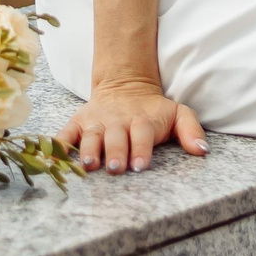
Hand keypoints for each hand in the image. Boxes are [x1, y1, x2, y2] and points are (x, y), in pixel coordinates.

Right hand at [56, 77, 207, 173]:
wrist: (125, 86)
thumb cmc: (154, 110)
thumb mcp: (178, 113)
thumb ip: (191, 130)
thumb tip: (202, 151)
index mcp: (142, 121)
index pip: (142, 135)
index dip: (141, 149)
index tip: (140, 165)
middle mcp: (118, 121)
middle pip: (116, 137)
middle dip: (115, 152)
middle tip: (115, 168)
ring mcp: (97, 122)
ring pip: (92, 136)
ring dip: (90, 150)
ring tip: (89, 164)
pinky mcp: (79, 122)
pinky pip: (66, 133)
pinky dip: (58, 144)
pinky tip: (53, 156)